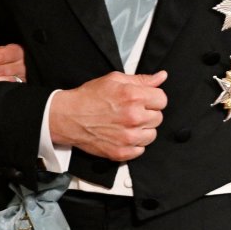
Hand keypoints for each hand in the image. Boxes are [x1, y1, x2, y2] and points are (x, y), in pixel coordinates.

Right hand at [47, 70, 167, 161]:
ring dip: (142, 130)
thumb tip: (161, 77)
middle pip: (158, 118)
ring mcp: (128, 137)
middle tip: (131, 112)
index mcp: (134, 97)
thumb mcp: (114, 80)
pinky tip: (122, 136)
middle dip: (147, 114)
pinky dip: (134, 144)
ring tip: (127, 124)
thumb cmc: (89, 97)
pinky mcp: (121, 152)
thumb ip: (141, 79)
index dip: (153, 98)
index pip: (162, 100)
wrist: (68, 117)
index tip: (143, 100)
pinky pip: (140, 150)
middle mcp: (134, 117)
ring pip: (151, 135)